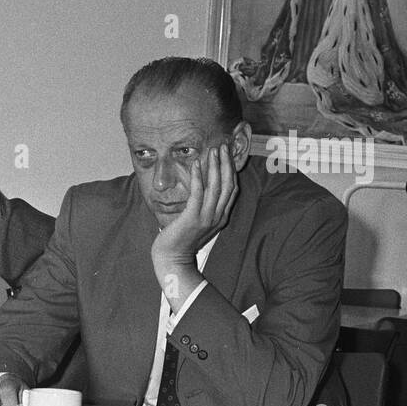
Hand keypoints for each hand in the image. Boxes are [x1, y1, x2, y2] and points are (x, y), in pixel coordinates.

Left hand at [152, 142, 236, 271]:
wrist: (173, 259)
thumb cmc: (181, 240)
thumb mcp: (199, 223)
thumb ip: (204, 208)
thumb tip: (202, 190)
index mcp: (221, 217)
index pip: (232, 189)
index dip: (231, 170)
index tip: (228, 155)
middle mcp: (218, 216)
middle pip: (228, 184)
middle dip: (226, 163)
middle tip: (224, 146)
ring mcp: (206, 217)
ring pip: (216, 186)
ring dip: (215, 166)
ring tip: (213, 150)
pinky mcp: (192, 217)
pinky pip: (198, 192)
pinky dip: (199, 176)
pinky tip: (196, 164)